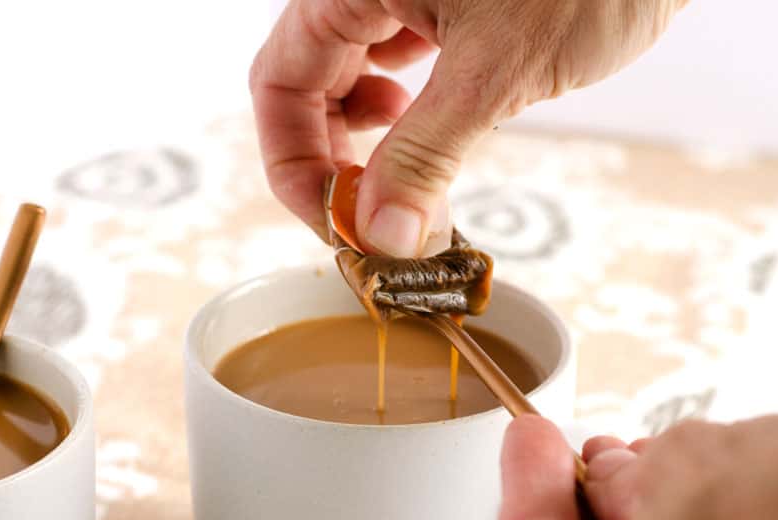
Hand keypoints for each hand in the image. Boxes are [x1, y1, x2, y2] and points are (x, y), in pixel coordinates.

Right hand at [251, 0, 687, 254]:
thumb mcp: (497, 69)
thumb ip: (427, 154)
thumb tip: (382, 237)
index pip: (280, 82)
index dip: (295, 164)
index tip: (336, 228)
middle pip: (308, 83)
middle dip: (334, 162)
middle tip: (374, 225)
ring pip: (352, 77)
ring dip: (367, 144)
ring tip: (402, 185)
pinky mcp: (450, 5)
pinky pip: (399, 64)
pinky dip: (405, 114)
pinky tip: (426, 136)